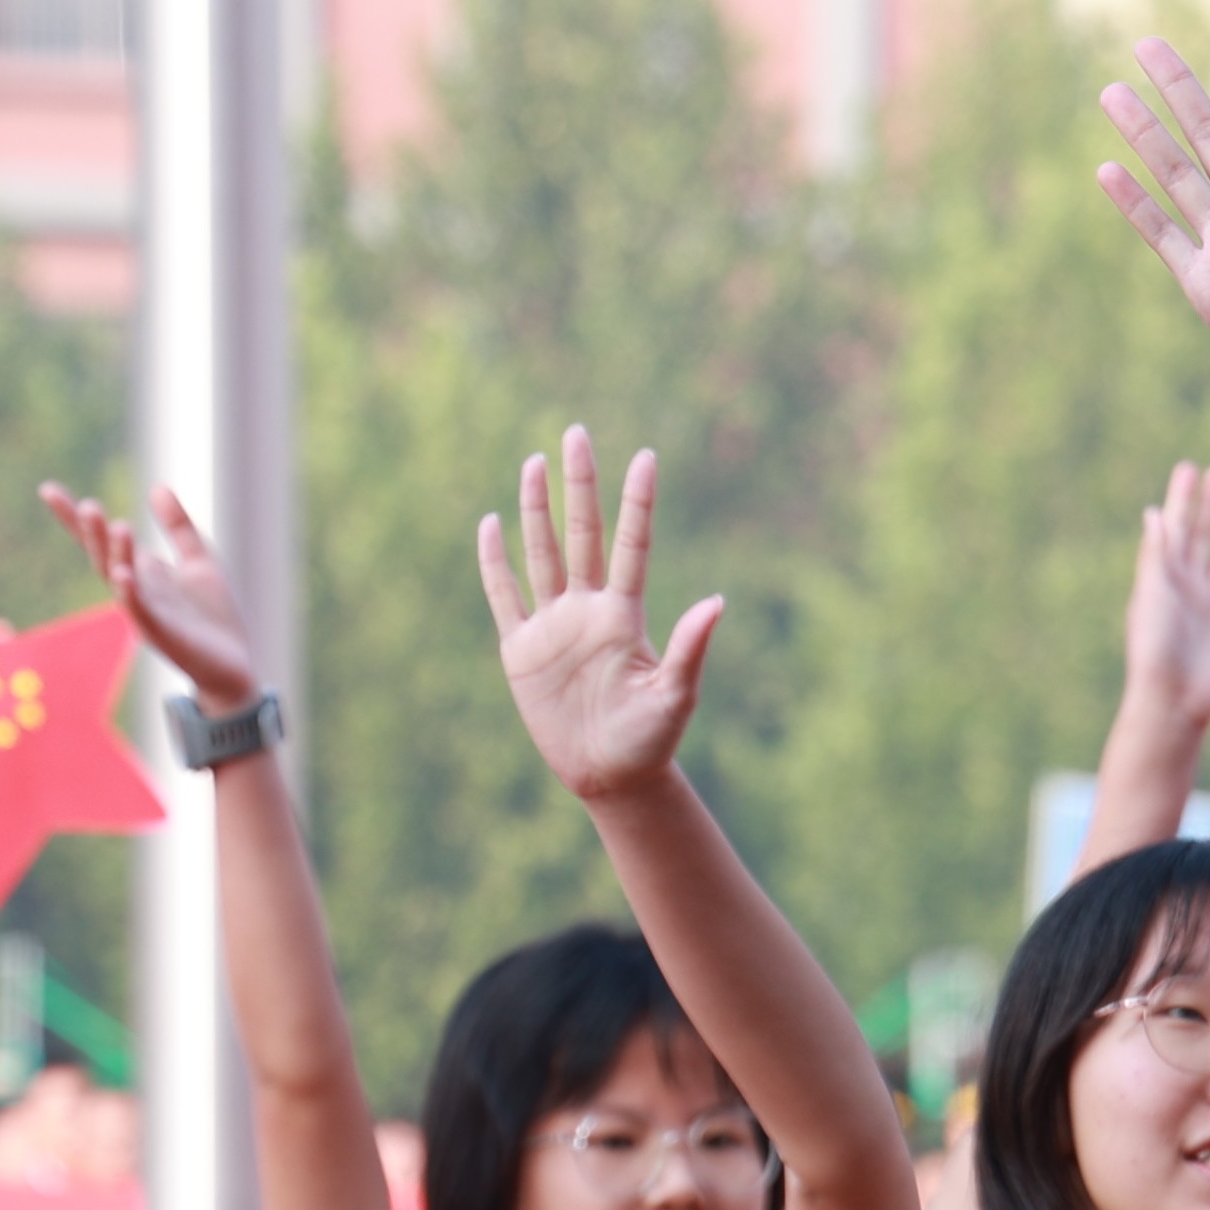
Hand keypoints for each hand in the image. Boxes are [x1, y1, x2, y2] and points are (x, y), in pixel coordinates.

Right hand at [41, 480, 262, 705]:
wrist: (234, 667)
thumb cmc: (213, 618)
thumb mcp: (199, 560)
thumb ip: (178, 527)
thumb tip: (157, 487)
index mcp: (143, 572)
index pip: (103, 540)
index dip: (73, 518)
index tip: (47, 490)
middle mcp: (138, 591)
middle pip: (105, 557)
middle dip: (94, 534)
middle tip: (89, 506)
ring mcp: (148, 613)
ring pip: (121, 582)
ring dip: (116, 555)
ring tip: (117, 526)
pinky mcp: (165, 635)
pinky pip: (142, 613)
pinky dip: (131, 594)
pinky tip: (124, 575)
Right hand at [477, 428, 723, 805]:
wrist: (610, 776)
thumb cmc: (650, 740)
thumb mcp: (675, 696)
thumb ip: (689, 648)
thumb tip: (718, 602)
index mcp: (625, 616)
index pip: (631, 545)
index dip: (636, 502)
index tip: (646, 456)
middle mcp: (588, 610)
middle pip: (581, 533)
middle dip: (579, 484)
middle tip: (576, 433)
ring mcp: (553, 626)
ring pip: (542, 553)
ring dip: (536, 509)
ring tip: (534, 462)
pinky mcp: (521, 649)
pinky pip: (505, 595)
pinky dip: (496, 561)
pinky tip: (491, 523)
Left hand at [1121, 461, 1209, 721]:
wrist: (1173, 703)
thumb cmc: (1155, 651)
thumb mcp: (1153, 596)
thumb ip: (1157, 554)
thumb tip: (1155, 511)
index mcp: (1164, 578)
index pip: (1174, 528)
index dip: (1182, 498)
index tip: (1190, 468)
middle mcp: (1187, 589)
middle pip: (1201, 537)